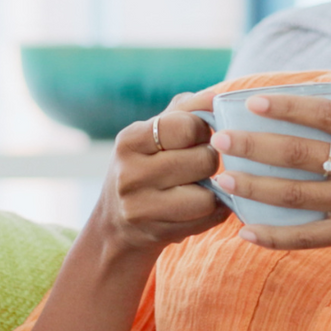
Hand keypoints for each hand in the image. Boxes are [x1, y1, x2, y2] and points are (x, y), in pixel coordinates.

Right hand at [93, 90, 228, 257]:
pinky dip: (214, 211)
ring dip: (213, 190)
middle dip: (209, 161)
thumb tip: (215, 98)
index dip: (201, 131)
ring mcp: (142, 207)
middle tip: (198, 166)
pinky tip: (198, 206)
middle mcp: (130, 174)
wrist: (115, 226)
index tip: (195, 138)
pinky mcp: (158, 233)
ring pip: (209, 194)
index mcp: (130, 140)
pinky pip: (208, 217)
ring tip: (199, 186)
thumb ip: (184, 111)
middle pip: (204, 159)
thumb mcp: (151, 135)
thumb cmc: (143, 169)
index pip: (187, 126)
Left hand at [207, 91, 330, 275]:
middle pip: (303, 154)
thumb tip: (306, 112)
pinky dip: (276, 237)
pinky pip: (309, 237)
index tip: (253, 102)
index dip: (289, 107)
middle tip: (220, 140)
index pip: (328, 115)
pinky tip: (247, 232)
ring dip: (256, 187)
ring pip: (298, 196)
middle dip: (256, 146)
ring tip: (223, 179)